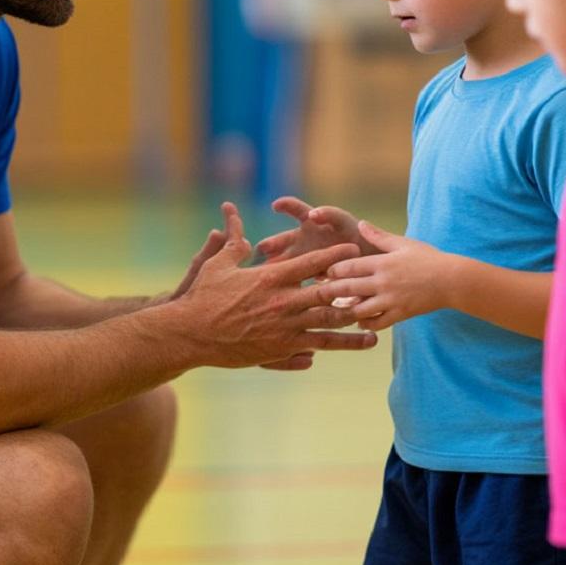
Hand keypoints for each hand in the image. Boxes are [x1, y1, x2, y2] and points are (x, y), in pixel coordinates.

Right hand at [174, 202, 377, 367]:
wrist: (192, 334)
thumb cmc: (202, 297)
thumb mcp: (217, 265)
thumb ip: (233, 242)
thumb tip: (232, 214)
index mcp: (271, 278)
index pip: (311, 263)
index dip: (334, 255)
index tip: (352, 250)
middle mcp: (284, 303)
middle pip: (328, 295)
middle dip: (352, 289)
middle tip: (372, 284)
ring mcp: (285, 329)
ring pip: (328, 327)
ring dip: (353, 327)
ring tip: (373, 331)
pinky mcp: (280, 350)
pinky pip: (313, 348)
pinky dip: (329, 346)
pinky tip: (344, 346)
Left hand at [316, 220, 452, 329]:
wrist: (452, 280)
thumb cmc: (428, 258)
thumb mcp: (403, 243)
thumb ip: (379, 236)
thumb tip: (361, 223)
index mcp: (382, 263)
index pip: (348, 266)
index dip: (332, 270)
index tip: (323, 272)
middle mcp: (383, 282)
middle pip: (348, 288)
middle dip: (331, 291)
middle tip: (318, 294)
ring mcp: (391, 300)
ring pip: (359, 309)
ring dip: (345, 310)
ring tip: (335, 309)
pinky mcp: (400, 314)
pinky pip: (377, 323)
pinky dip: (366, 323)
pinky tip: (360, 321)